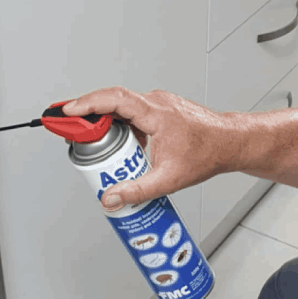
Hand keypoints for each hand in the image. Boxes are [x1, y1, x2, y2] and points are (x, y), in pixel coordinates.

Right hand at [61, 87, 235, 209]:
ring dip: (106, 126)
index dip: (88, 103)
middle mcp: (155, 103)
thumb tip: (111, 198)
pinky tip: (121, 149)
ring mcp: (157, 105)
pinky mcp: (158, 111)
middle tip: (71, 135)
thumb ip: (138, 190)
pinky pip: (132, 115)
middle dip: (89, 119)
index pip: (115, 100)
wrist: (229, 143)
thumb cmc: (207, 153)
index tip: (68, 111)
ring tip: (96, 149)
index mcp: (156, 113)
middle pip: (112, 104)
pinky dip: (120, 128)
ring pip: (122, 110)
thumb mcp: (170, 178)